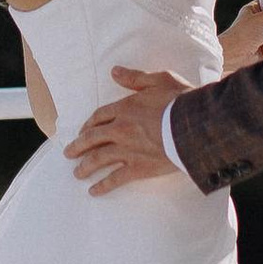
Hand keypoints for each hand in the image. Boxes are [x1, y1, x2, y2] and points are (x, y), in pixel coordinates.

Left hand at [66, 66, 184, 194]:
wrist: (195, 127)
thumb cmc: (180, 101)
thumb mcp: (158, 80)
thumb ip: (134, 78)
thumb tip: (114, 71)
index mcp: (125, 108)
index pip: (99, 117)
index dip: (88, 124)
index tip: (82, 131)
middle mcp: (120, 129)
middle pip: (92, 138)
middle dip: (78, 147)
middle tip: (68, 154)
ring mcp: (127, 150)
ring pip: (99, 159)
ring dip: (85, 167)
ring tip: (77, 174)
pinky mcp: (138, 168)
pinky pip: (115, 178)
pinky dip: (103, 185)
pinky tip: (94, 191)